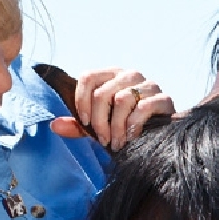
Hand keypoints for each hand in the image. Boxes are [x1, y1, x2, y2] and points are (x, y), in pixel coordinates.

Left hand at [50, 67, 174, 150]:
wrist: (158, 141)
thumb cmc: (125, 131)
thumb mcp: (98, 129)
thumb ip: (78, 126)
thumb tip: (54, 126)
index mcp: (110, 76)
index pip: (87, 77)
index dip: (82, 101)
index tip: (84, 123)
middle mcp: (129, 75)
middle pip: (103, 93)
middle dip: (99, 122)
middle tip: (103, 141)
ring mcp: (148, 85)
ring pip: (122, 99)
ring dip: (117, 127)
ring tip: (117, 144)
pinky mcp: (164, 99)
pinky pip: (144, 107)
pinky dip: (134, 126)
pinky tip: (132, 138)